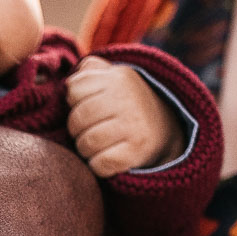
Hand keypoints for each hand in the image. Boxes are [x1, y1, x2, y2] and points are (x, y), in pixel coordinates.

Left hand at [65, 56, 182, 178]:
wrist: (167, 129)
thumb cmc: (127, 103)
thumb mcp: (114, 77)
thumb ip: (92, 70)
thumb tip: (69, 81)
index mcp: (119, 78)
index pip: (74, 89)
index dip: (74, 101)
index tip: (86, 105)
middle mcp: (127, 100)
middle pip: (77, 119)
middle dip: (76, 129)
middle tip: (88, 130)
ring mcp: (133, 126)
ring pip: (85, 143)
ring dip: (85, 148)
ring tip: (97, 144)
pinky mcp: (135, 152)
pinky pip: (98, 163)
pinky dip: (97, 165)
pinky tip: (106, 157)